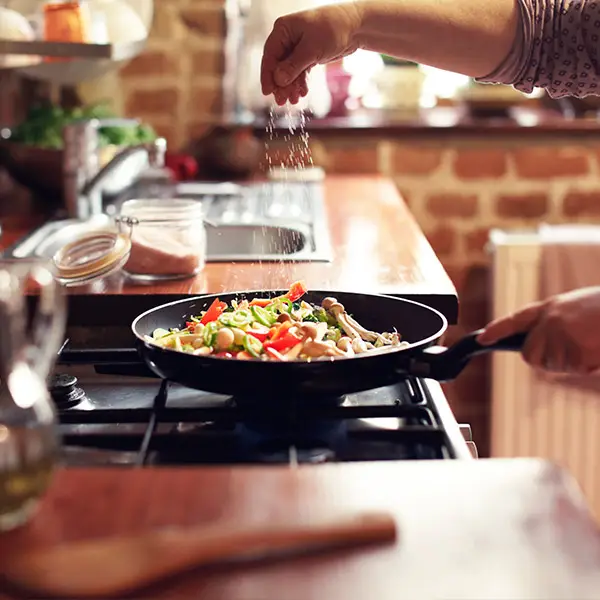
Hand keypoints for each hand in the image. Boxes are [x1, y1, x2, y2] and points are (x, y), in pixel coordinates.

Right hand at [261, 2, 362, 105]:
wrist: (355, 26)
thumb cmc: (333, 28)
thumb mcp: (312, 48)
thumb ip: (293, 65)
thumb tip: (278, 80)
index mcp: (283, 29)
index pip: (270, 55)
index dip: (268, 76)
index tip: (268, 92)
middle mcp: (287, 38)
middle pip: (278, 66)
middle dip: (280, 85)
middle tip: (282, 101)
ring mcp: (297, 47)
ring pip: (288, 71)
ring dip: (291, 87)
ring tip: (294, 100)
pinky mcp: (307, 56)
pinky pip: (299, 72)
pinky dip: (300, 83)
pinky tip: (303, 93)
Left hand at [476, 287, 599, 374]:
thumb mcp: (580, 308)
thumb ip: (557, 322)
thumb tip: (538, 346)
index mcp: (553, 307)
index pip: (517, 319)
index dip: (498, 330)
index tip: (482, 339)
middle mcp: (551, 321)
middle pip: (530, 355)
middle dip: (546, 359)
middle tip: (574, 349)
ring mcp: (563, 336)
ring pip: (554, 365)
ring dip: (572, 362)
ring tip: (594, 342)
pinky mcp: (578, 352)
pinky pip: (575, 369)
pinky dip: (589, 366)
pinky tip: (599, 349)